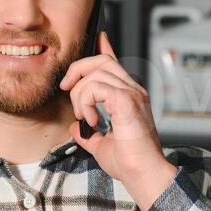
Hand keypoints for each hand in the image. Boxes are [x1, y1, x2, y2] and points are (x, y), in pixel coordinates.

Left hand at [60, 32, 175, 210]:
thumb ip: (89, 134)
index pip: (113, 62)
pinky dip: (86, 102)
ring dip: (80, 93)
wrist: (143, 174)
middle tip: (66, 88)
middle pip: (101, 59)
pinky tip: (90, 119)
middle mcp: (133, 90)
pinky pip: (96, 87)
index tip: (96, 37)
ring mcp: (132, 93)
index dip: (102, 46)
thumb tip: (75, 128)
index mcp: (129, 96)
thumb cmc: (129, 163)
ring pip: (96, 71)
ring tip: (84, 116)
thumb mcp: (101, 145)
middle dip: (77, 69)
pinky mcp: (127, 100)